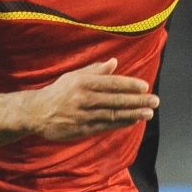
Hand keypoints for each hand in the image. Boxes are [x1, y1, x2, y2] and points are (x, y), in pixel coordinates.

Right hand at [27, 58, 158, 140]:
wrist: (37, 113)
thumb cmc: (58, 92)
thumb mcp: (73, 76)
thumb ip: (95, 70)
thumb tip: (114, 62)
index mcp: (82, 83)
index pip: (111, 83)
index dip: (129, 85)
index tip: (144, 86)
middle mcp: (84, 99)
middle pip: (115, 100)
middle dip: (137, 100)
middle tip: (154, 100)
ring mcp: (84, 115)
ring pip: (113, 114)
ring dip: (133, 113)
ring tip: (149, 112)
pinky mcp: (83, 129)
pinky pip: (106, 126)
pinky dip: (121, 123)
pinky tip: (133, 121)